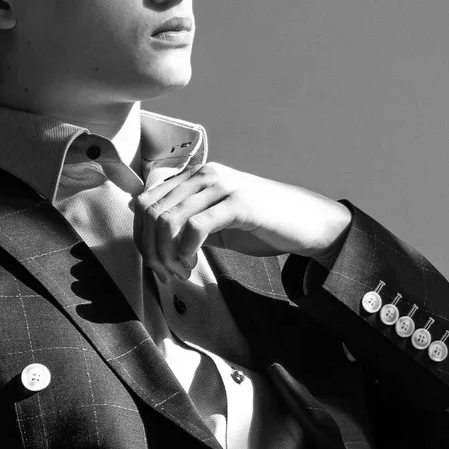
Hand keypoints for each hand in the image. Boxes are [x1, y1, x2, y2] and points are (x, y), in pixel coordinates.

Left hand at [134, 156, 350, 281]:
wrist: (306, 223)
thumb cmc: (262, 225)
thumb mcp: (216, 221)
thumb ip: (187, 224)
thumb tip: (152, 241)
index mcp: (196, 176)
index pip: (146, 202)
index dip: (142, 238)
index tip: (158, 265)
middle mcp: (205, 174)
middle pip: (152, 212)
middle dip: (152, 251)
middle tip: (168, 274)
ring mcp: (222, 186)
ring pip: (168, 220)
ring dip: (167, 254)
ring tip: (181, 271)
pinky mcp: (238, 203)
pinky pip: (195, 226)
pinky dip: (186, 250)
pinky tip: (193, 263)